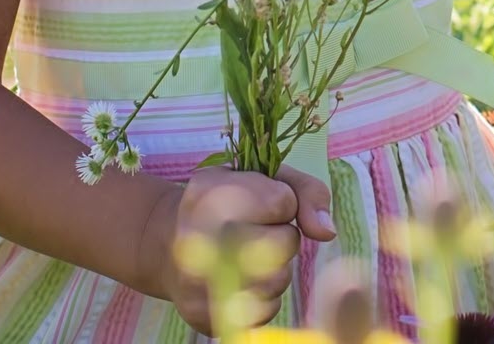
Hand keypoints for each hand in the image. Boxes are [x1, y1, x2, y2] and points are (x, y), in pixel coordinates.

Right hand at [141, 162, 336, 333]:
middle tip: (257, 232)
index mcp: (211, 193)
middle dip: (283, 237)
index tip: (260, 203)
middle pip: (284, 244)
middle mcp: (197, 238)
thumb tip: (327, 231)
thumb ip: (306, 192)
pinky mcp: (203, 316)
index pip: (283, 203)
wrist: (166, 244)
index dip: (283, 203)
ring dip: (276, 268)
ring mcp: (196, 282)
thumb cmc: (228, 203)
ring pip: (278, 280)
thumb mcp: (263, 178)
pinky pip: (264, 311)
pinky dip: (264, 297)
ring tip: (249, 256)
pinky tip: (241, 280)